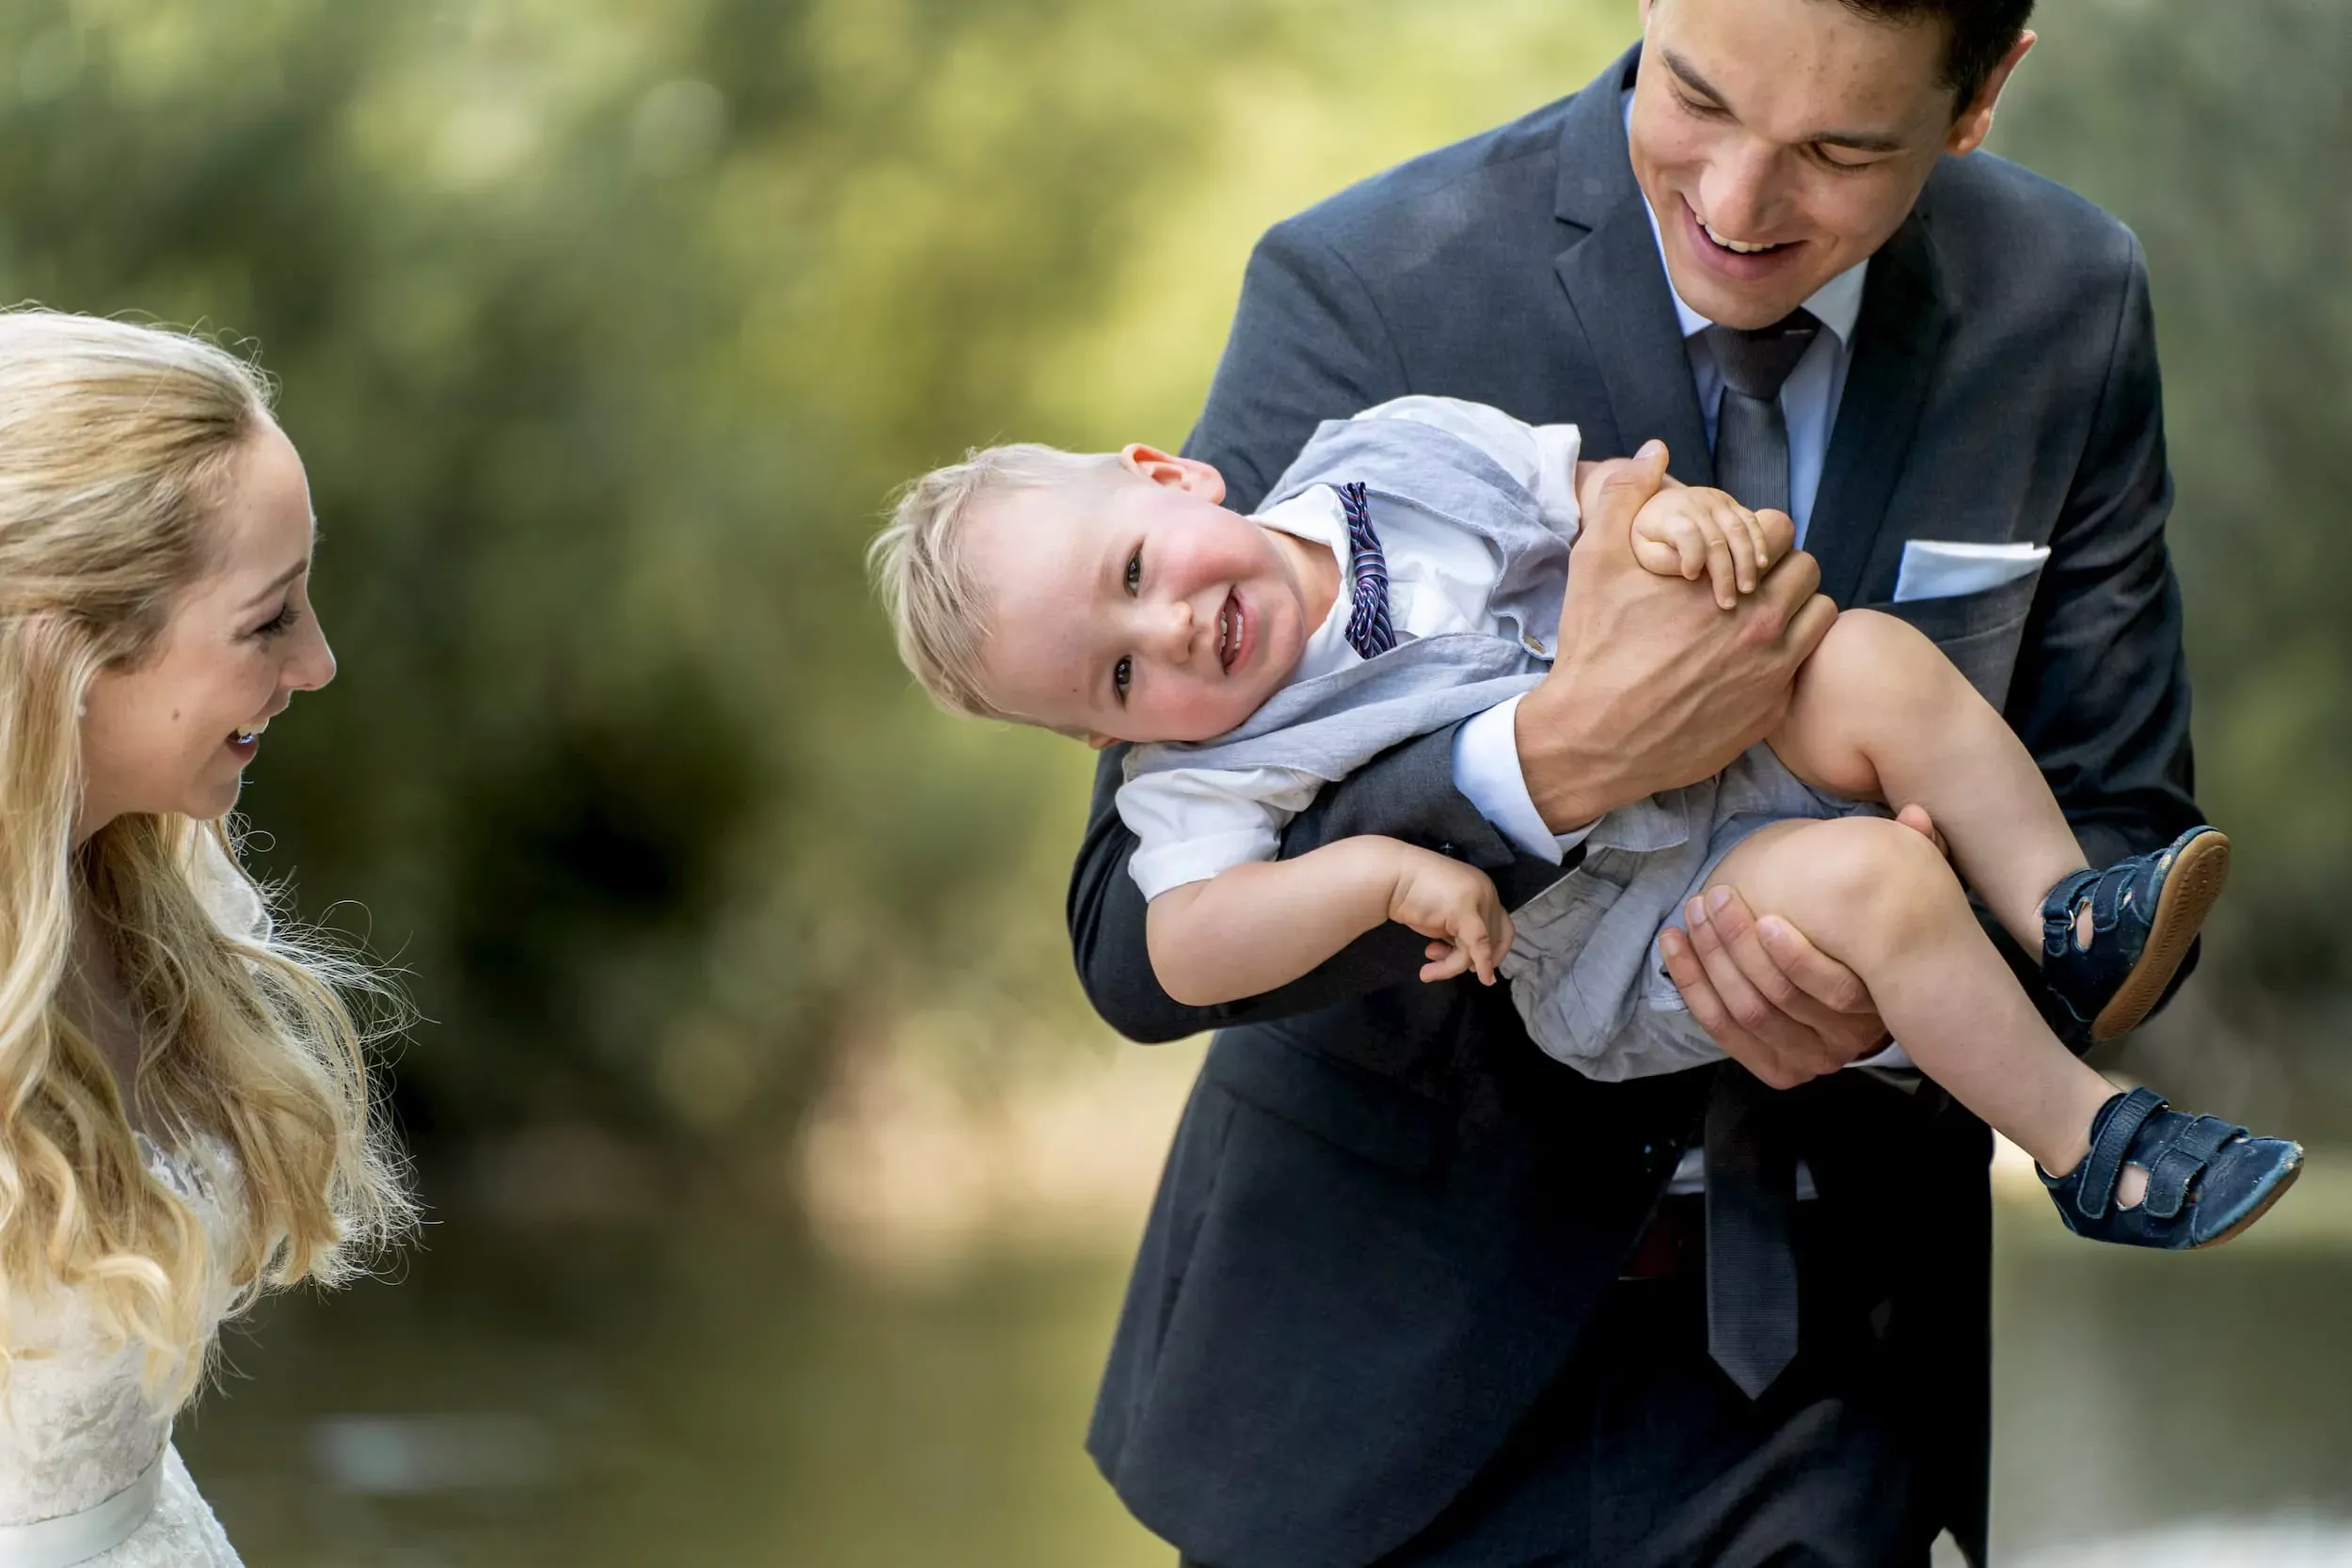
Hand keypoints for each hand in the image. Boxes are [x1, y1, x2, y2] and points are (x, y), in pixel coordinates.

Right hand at [1386, 848, 1513, 985]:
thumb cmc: (1410, 894)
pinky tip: (1479, 979)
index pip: (1501, 926)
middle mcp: (1488, 892)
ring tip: (1427, 973)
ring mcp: (1479, 900)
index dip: (1494, 951)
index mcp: (1484, 889)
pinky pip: (1478, 946)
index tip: (1474, 967)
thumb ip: (1459, 931)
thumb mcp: (1443, 915)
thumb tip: (1474, 962)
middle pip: (1494, 939)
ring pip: (1481, 947)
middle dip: (1470, 959)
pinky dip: (1482, 965)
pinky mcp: (1465, 912)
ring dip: (1454, 966)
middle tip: (1441, 964)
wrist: (1390, 877)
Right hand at [1518, 442, 1837, 830]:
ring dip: (1793, 611)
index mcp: (1729, 580)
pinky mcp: (1770, 712)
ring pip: (1817, 617)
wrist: (1594, 738)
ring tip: (1752, 619)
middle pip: (1807, 570)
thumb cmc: (1594, 649)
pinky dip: (1783, 660)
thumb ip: (1624, 496)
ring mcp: (1773, 673)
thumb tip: (1653, 452)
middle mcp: (1763, 625)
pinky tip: (1744, 664)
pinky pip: (1802, 668)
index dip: (1754, 533)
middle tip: (1742, 583)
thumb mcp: (1595, 562)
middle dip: (1778, 569)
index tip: (1728, 549)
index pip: (1780, 529)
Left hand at [1630, 487, 1795, 609]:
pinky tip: (1761, 565)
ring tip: (1747, 589)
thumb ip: (1660, 559)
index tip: (1691, 576)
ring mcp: (1716, 501)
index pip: (1686, 533)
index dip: (1692, 556)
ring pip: (1738, 530)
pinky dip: (1759, 543)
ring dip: (1746, 561)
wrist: (1661, 505)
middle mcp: (1694, 503)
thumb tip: (1689, 569)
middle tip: (1728, 602)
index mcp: (1669, 515)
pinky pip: (1751, 521)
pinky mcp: (1732, 504)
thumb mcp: (1644, 550)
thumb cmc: (1652, 537)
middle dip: (1724, 573)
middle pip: (1715, 538)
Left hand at [1656, 804, 1946, 1087]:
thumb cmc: (1876, 933)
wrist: (1864, 993)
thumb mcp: (1900, 899)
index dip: (1794, 957)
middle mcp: (1845, 1041)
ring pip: (1746, 1012)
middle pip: (1778, 999)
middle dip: (1736, 946)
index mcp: (1879, 1003)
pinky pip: (1722, 1029)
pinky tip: (1674, 943)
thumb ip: (1915, 856)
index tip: (1764, 915)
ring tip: (1691, 912)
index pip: (1836, 991)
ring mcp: (1809, 1060)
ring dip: (1710, 960)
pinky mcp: (1777, 1069)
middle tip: (1712, 899)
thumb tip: (1914, 813)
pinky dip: (1692, 985)